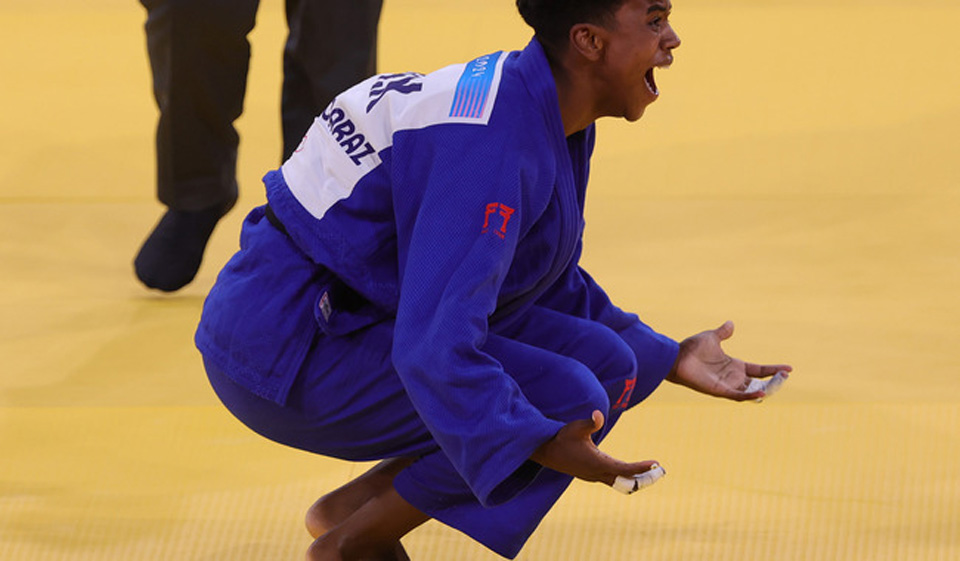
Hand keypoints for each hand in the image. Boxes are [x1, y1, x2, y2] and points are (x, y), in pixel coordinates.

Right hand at [530, 410, 659, 485]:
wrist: (545, 451)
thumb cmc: (561, 437)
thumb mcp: (575, 427)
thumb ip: (589, 422)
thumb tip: (598, 414)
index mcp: (596, 463)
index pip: (625, 469)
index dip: (641, 467)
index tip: (655, 463)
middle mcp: (596, 473)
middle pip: (626, 481)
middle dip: (643, 477)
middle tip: (660, 471)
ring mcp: (592, 476)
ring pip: (619, 482)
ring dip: (634, 478)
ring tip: (650, 471)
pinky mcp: (590, 475)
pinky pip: (612, 479)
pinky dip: (624, 477)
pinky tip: (630, 470)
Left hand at [667, 321, 792, 401]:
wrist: (677, 357)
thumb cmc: (692, 349)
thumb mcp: (712, 338)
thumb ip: (723, 333)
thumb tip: (731, 324)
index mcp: (734, 365)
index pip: (759, 370)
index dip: (774, 369)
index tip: (790, 368)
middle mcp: (733, 377)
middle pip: (759, 383)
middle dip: (774, 382)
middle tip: (786, 376)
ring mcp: (727, 385)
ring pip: (751, 392)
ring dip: (765, 390)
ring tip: (778, 384)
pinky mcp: (719, 390)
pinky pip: (738, 396)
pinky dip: (749, 397)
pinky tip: (762, 394)